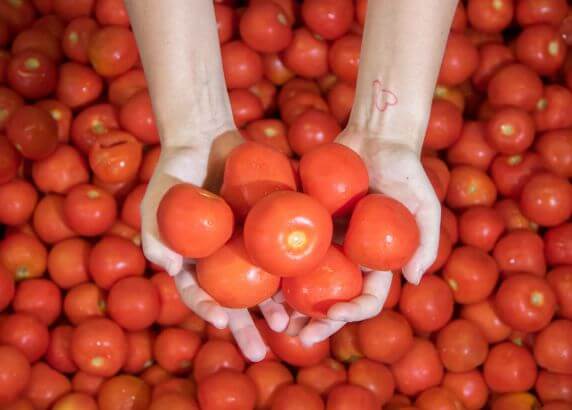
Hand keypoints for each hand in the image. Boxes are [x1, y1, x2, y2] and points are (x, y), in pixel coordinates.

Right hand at [140, 130, 288, 360]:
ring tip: (290, 325)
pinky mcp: (271, 226)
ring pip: (265, 283)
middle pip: (238, 300)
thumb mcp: (158, 202)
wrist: (205, 138)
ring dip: (276, 307)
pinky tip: (307, 285)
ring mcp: (249, 245)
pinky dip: (294, 270)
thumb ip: (157, 236)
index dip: (210, 310)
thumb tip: (170, 270)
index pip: (201, 294)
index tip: (222, 322)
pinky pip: (283, 250)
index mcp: (198, 263)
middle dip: (248, 328)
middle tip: (261, 353)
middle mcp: (225, 260)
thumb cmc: (174, 172)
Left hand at [290, 128, 440, 345]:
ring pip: (304, 280)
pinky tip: (258, 276)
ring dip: (288, 303)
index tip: (334, 315)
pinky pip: (288, 246)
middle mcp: (348, 257)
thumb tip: (416, 280)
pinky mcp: (306, 221)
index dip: (352, 312)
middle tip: (294, 337)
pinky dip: (275, 265)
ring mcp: (325, 241)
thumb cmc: (405, 169)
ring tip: (271, 318)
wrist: (375, 137)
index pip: (367, 298)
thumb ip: (425, 240)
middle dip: (315, 323)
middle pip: (331, 298)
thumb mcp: (424, 202)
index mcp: (375, 261)